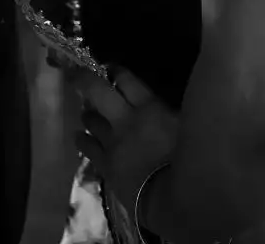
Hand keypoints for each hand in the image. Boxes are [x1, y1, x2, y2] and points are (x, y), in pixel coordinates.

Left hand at [73, 67, 178, 227]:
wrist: (172, 197)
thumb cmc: (188, 160)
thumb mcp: (188, 127)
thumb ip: (175, 112)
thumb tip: (173, 102)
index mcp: (150, 107)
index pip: (127, 80)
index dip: (116, 70)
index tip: (109, 67)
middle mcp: (125, 118)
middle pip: (98, 91)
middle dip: (85, 80)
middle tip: (76, 74)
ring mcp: (112, 141)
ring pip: (91, 119)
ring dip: (89, 114)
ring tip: (88, 113)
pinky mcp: (105, 163)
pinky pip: (87, 147)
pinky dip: (83, 139)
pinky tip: (79, 136)